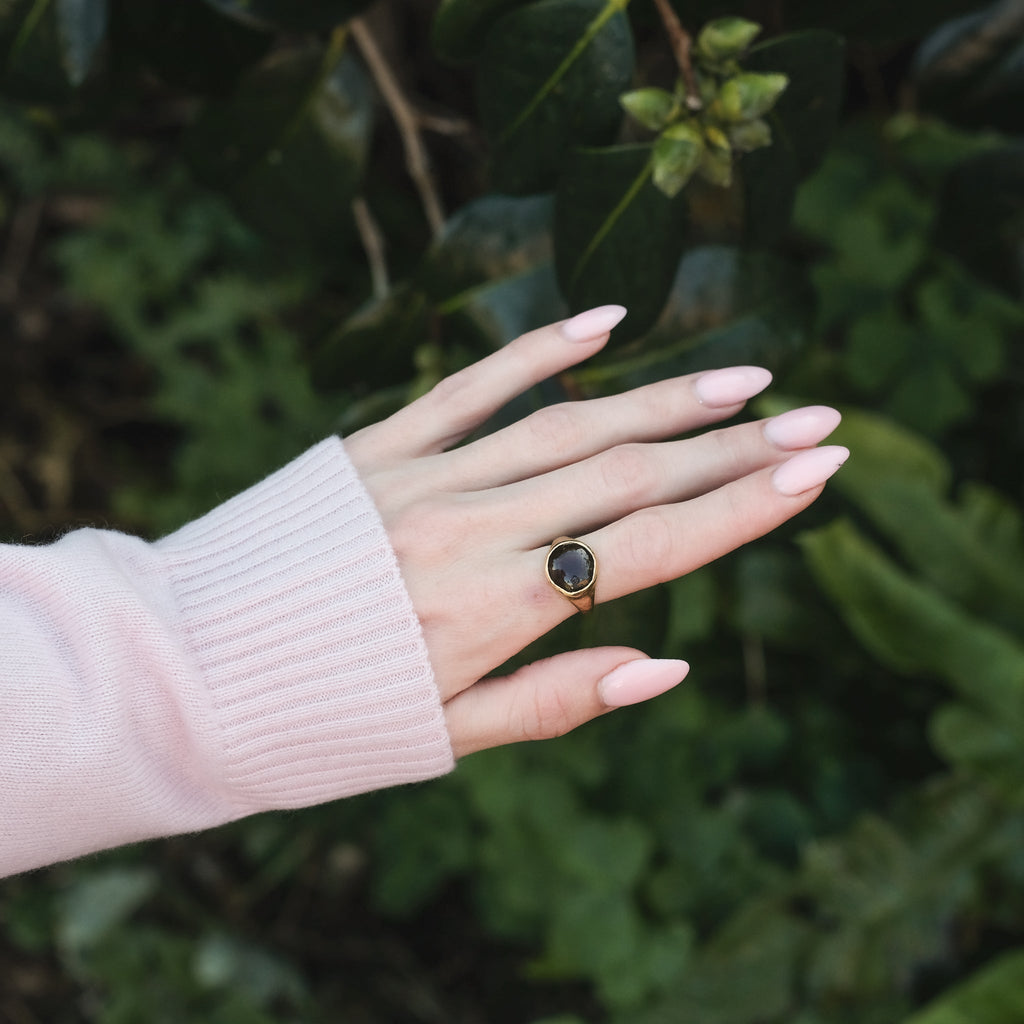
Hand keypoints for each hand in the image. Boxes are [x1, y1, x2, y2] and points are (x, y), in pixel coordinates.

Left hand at [345, 307, 846, 757]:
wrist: (181, 673)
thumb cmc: (321, 719)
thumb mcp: (446, 737)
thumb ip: (560, 699)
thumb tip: (668, 664)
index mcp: (494, 612)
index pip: (650, 550)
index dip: (744, 510)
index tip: (818, 471)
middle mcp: (470, 530)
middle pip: (626, 477)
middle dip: (732, 449)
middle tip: (814, 418)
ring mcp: (421, 478)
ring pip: (566, 423)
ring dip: (663, 398)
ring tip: (743, 378)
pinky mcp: (375, 448)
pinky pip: (469, 386)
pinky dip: (539, 351)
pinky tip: (608, 321)